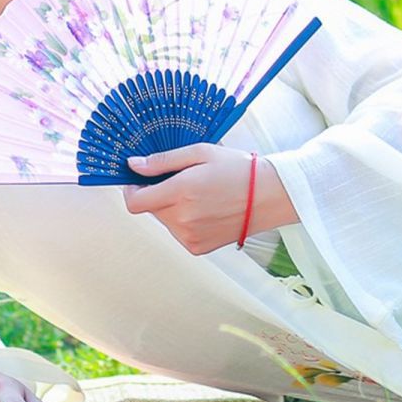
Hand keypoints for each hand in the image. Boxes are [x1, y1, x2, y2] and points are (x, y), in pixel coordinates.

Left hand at [119, 142, 294, 254]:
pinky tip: (205, 210)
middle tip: (183, 181)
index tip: (139, 180)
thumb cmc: (239, 170)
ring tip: (199, 196)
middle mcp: (182, 219)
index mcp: (181, 193)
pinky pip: (178, 233)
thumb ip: (163, 161)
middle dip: (158, 194)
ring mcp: (190, 237)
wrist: (270, 196)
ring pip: (165, 221)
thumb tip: (134, 165)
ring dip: (172, 209)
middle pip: (150, 209)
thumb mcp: (201, 153)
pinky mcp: (198, 248)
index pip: (135, 202)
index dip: (131, 190)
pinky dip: (184, 222)